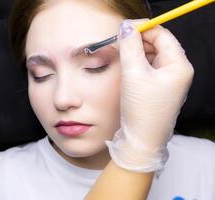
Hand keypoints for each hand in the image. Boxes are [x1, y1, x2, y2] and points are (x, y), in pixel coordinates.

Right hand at [105, 19, 193, 172]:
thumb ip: (129, 47)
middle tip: (119, 42)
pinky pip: (148, 68)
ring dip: (136, 51)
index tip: (123, 29)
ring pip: (151, 55)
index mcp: (178, 66)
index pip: (162, 35)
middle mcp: (176, 71)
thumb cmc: (142, 111)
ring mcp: (167, 81)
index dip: (142, 28)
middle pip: (158, 44)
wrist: (141, 141)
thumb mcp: (134, 74)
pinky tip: (126, 66)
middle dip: (138, 40)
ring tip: (121, 54)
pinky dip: (136, 63)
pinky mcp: (157, 88)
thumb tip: (125, 27)